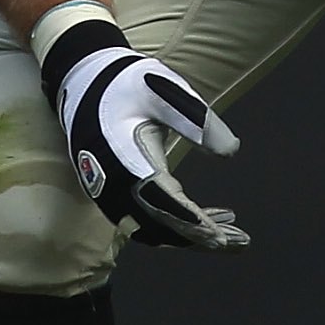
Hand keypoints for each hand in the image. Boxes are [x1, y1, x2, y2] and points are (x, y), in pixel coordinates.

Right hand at [36, 12, 246, 249]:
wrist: (84, 83)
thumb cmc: (127, 84)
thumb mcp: (164, 91)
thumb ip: (197, 120)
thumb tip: (232, 151)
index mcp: (126, 159)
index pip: (161, 201)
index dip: (190, 222)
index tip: (221, 236)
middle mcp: (114, 184)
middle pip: (160, 225)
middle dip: (201, 238)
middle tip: (240, 242)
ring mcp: (111, 194)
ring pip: (154, 230)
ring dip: (191, 236)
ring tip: (232, 234)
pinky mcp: (116, 195)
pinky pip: (147, 221)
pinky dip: (177, 226)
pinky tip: (207, 220)